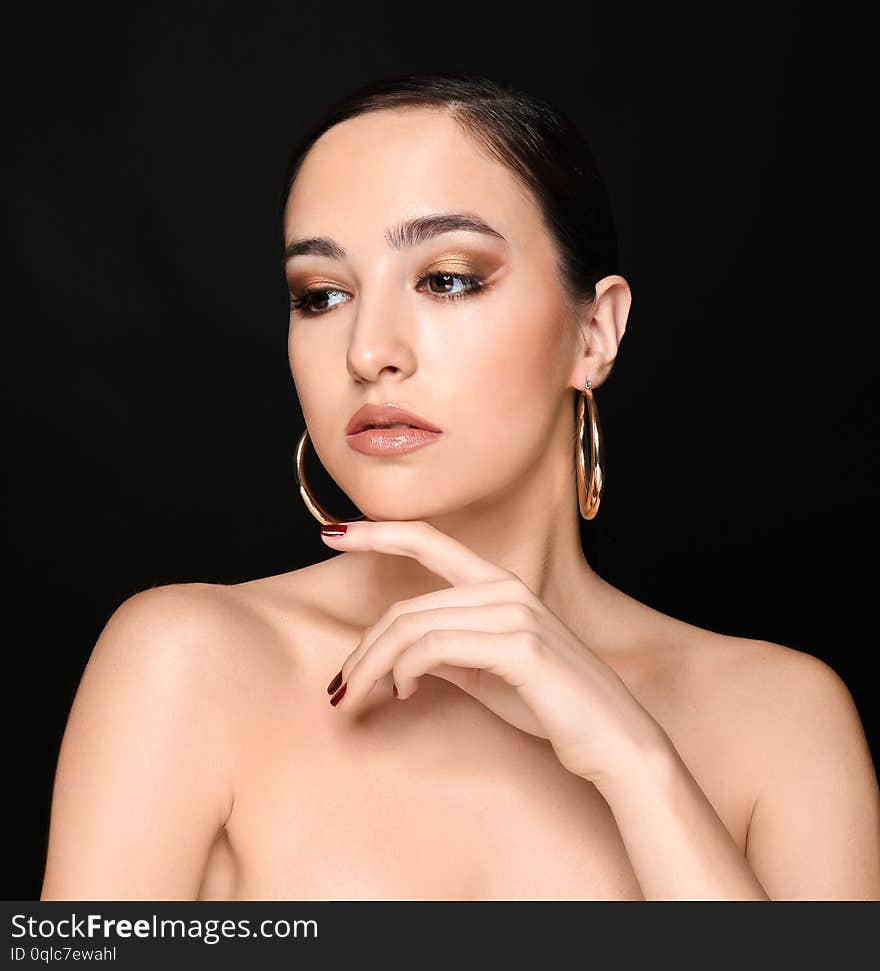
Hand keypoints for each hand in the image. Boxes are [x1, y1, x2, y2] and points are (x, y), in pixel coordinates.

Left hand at [320, 520, 667, 786]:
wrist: (613, 739)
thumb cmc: (551, 704)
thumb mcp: (489, 669)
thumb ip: (449, 649)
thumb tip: (400, 654)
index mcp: (500, 584)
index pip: (430, 542)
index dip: (378, 533)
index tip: (333, 531)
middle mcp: (505, 589)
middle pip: (405, 607)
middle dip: (363, 649)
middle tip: (340, 687)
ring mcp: (514, 614)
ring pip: (412, 628)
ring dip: (373, 666)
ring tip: (359, 696)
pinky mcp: (518, 646)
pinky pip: (434, 648)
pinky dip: (404, 671)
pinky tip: (402, 693)